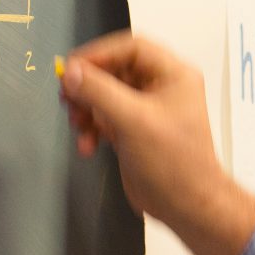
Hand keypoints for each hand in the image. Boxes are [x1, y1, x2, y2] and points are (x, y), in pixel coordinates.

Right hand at [60, 31, 254, 254]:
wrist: (188, 207)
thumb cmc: (170, 160)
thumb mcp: (132, 120)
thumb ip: (99, 91)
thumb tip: (69, 71)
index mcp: (172, 74)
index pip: (130, 48)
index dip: (98, 54)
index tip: (71, 68)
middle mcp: (161, 87)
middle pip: (114, 71)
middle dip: (88, 86)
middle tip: (66, 98)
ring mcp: (147, 110)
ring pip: (106, 95)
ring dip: (86, 109)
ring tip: (76, 125)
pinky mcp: (135, 132)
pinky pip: (106, 118)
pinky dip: (92, 129)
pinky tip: (87, 146)